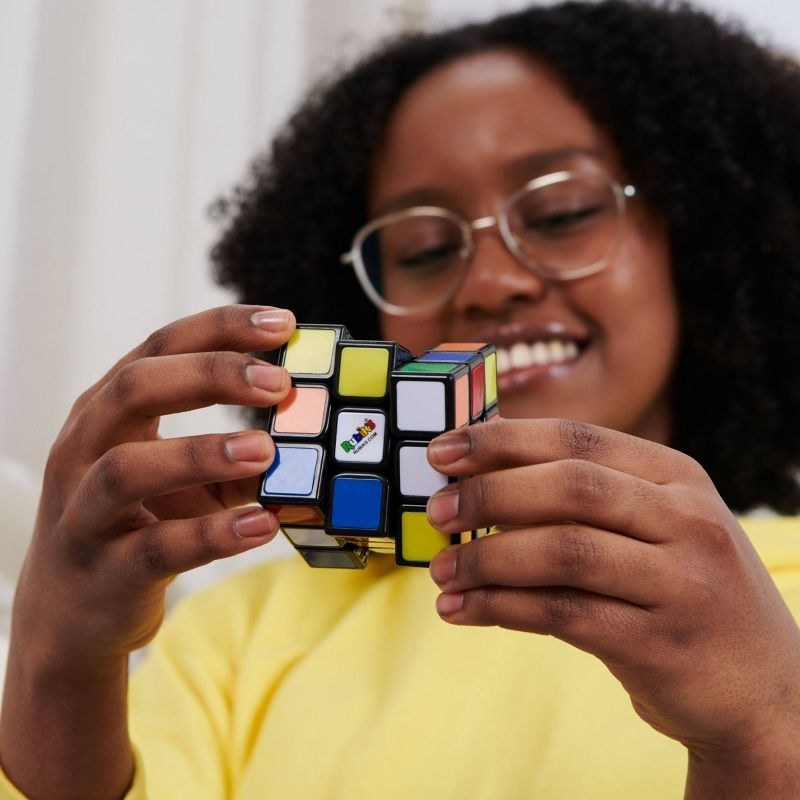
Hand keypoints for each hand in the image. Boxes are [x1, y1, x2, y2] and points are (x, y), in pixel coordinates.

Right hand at [13, 304, 293, 665]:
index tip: (281, 324)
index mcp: (108, 411)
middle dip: (211, 376)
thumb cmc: (136, 525)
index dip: (221, 329)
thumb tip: (317, 439)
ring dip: (202, 452)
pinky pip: (157, 548)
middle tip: (278, 383)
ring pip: (127, 468)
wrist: (72, 616)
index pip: (162, 347)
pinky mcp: (103, 571)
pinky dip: (213, 534)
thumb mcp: (187, 481)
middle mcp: (84, 449)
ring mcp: (84, 511)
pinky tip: (261, 524)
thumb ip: (242, 456)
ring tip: (265, 451)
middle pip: (136, 387)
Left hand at [426, 418, 799, 794]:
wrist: (764, 690)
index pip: (577, 440)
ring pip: (563, 552)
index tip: (443, 450)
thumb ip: (586, 498)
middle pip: (570, 487)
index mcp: (678, 476)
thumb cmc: (685, 592)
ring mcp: (681, 582)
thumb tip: (482, 474)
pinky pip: (563, 615)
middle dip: (489, 494)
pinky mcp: (662, 644)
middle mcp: (686, 520)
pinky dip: (501, 608)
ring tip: (441, 571)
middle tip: (436, 511)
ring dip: (486, 558)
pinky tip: (463, 610)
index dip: (502, 440)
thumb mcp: (658, 527)